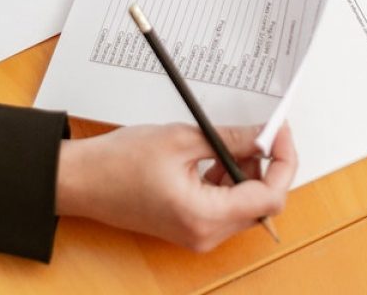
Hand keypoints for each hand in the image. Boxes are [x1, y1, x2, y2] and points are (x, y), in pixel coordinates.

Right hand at [56, 122, 296, 250]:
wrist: (82, 180)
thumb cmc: (120, 161)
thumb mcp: (182, 138)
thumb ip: (230, 139)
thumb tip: (264, 136)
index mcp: (205, 216)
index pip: (270, 197)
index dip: (283, 161)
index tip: (280, 132)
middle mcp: (205, 234)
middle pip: (261, 204)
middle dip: (267, 165)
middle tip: (262, 131)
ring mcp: (197, 234)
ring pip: (245, 205)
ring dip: (247, 171)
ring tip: (231, 140)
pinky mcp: (189, 226)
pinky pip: (225, 206)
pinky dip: (229, 180)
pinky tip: (213, 156)